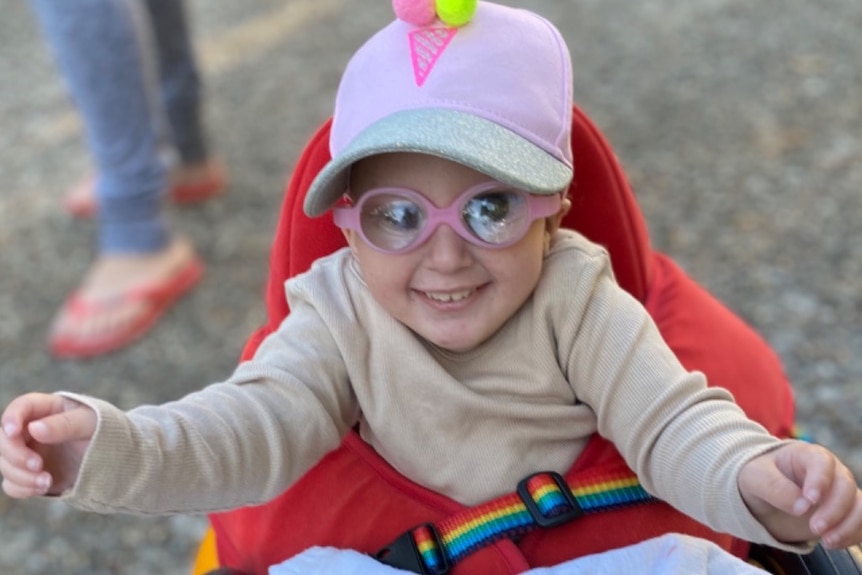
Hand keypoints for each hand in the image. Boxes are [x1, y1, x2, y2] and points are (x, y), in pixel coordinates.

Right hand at [0, 393, 96, 497]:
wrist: (115, 459)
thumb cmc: (105, 431)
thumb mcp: (91, 423)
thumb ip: (65, 425)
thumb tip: (34, 428)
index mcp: (47, 408)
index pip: (21, 407)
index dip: (11, 418)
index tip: (13, 432)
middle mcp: (31, 429)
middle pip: (5, 439)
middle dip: (15, 454)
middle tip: (38, 465)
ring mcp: (29, 452)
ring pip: (5, 463)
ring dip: (20, 475)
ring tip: (46, 481)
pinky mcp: (31, 474)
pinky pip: (12, 483)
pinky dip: (22, 487)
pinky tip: (43, 487)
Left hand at [739, 441, 861, 548]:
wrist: (761, 496)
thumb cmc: (758, 478)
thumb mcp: (755, 478)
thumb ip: (775, 488)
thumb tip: (801, 507)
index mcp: (806, 455)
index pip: (822, 462)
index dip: (820, 481)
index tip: (810, 500)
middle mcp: (830, 471)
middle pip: (845, 485)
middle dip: (834, 509)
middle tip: (815, 528)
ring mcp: (839, 492)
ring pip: (859, 505)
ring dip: (848, 525)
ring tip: (826, 541)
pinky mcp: (844, 512)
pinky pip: (860, 522)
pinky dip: (852, 534)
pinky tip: (832, 543)